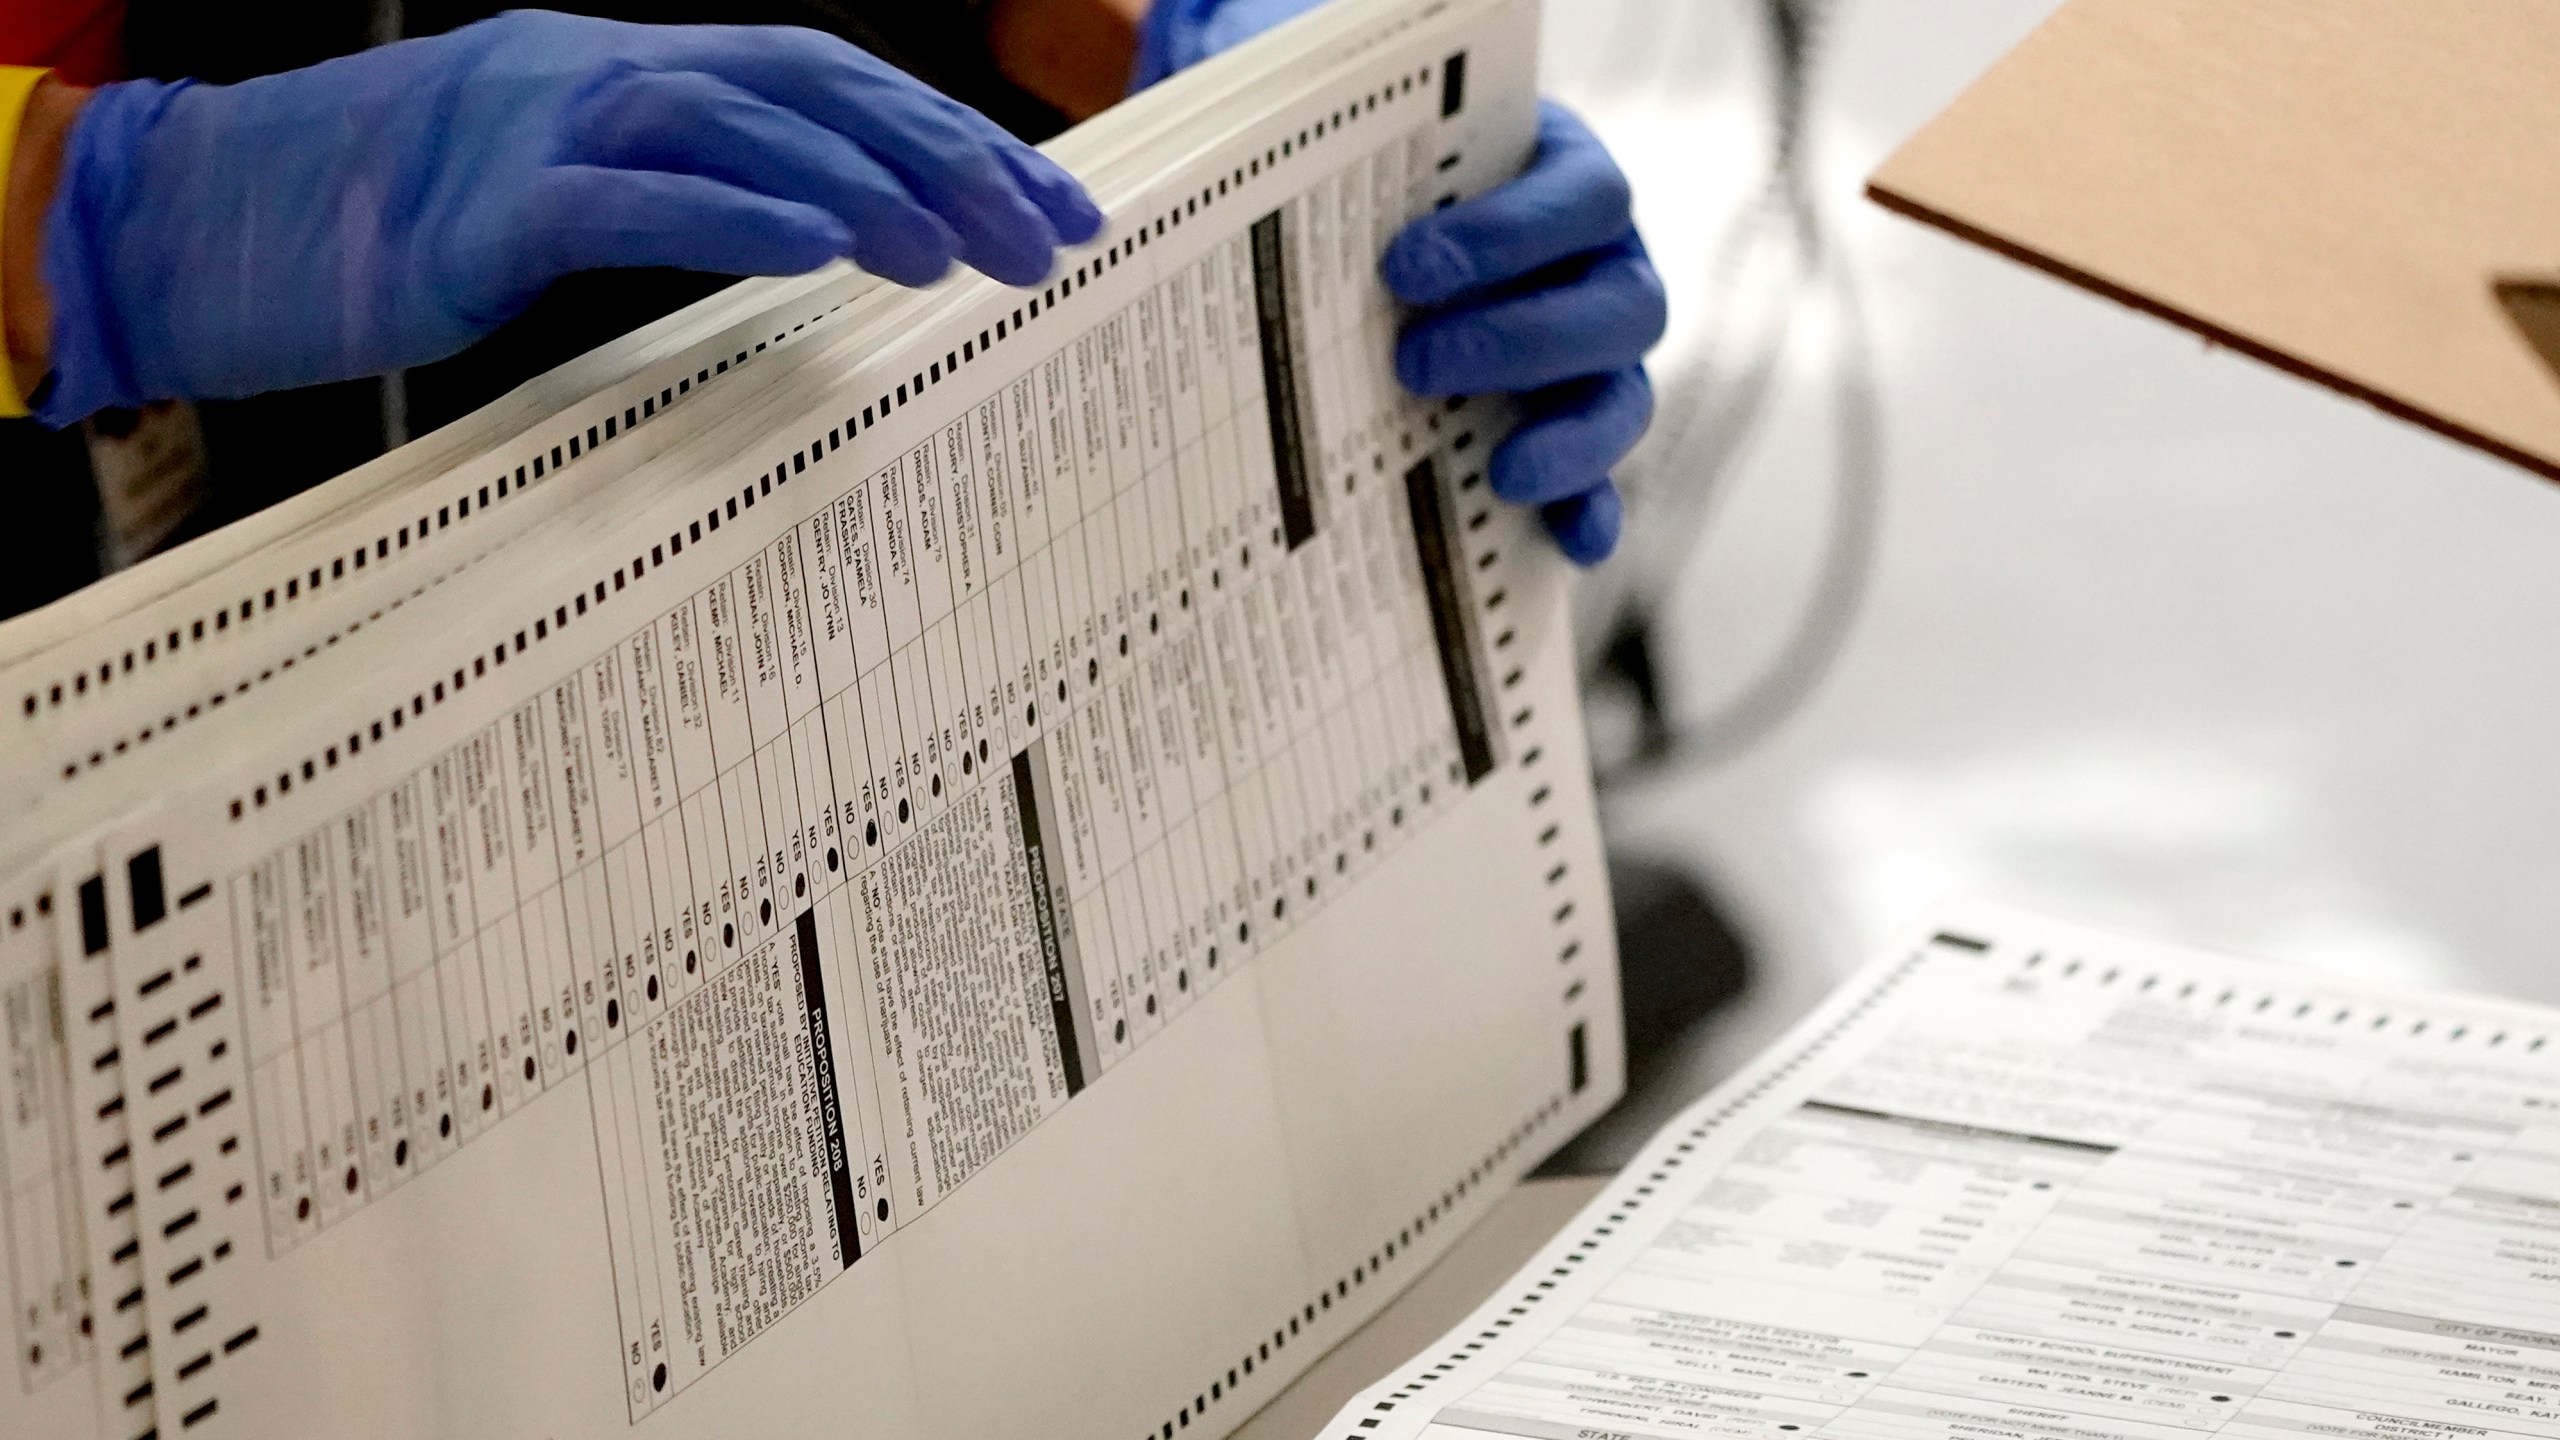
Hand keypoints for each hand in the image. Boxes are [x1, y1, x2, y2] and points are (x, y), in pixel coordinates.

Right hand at [35, 11, 1102, 423]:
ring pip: (736, 122)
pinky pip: (626, 200)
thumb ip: (678, 188)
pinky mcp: (480, 208)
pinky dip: (735, 214)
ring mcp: (536, 127)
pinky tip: (825, 249)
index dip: (951, 137)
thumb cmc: (391, 222)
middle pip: (812, 87)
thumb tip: (813, 228)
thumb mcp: (561, 187)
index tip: (1054, 207)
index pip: (830, 84)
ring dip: (865, 183)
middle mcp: (602, 72)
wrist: (203, 224)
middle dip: (948, 159)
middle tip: (1051, 238)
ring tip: (965, 250)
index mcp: (633, 71)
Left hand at [1380, 103, 1662, 565]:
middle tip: (1415, 361)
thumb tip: (1275, 184)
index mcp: (1575, 186)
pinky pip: (1609, 484)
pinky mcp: (1580, 438)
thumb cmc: (1403, 192)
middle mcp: (1608, 271)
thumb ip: (1376, 181)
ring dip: (1569, 439)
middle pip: (1623, 308)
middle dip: (1520, 340)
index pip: (1584, 200)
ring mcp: (1603, 361)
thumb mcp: (1396, 166)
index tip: (1405, 265)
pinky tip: (1570, 542)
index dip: (1509, 234)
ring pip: (1625, 400)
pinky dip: (1592, 512)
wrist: (1402, 228)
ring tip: (1502, 473)